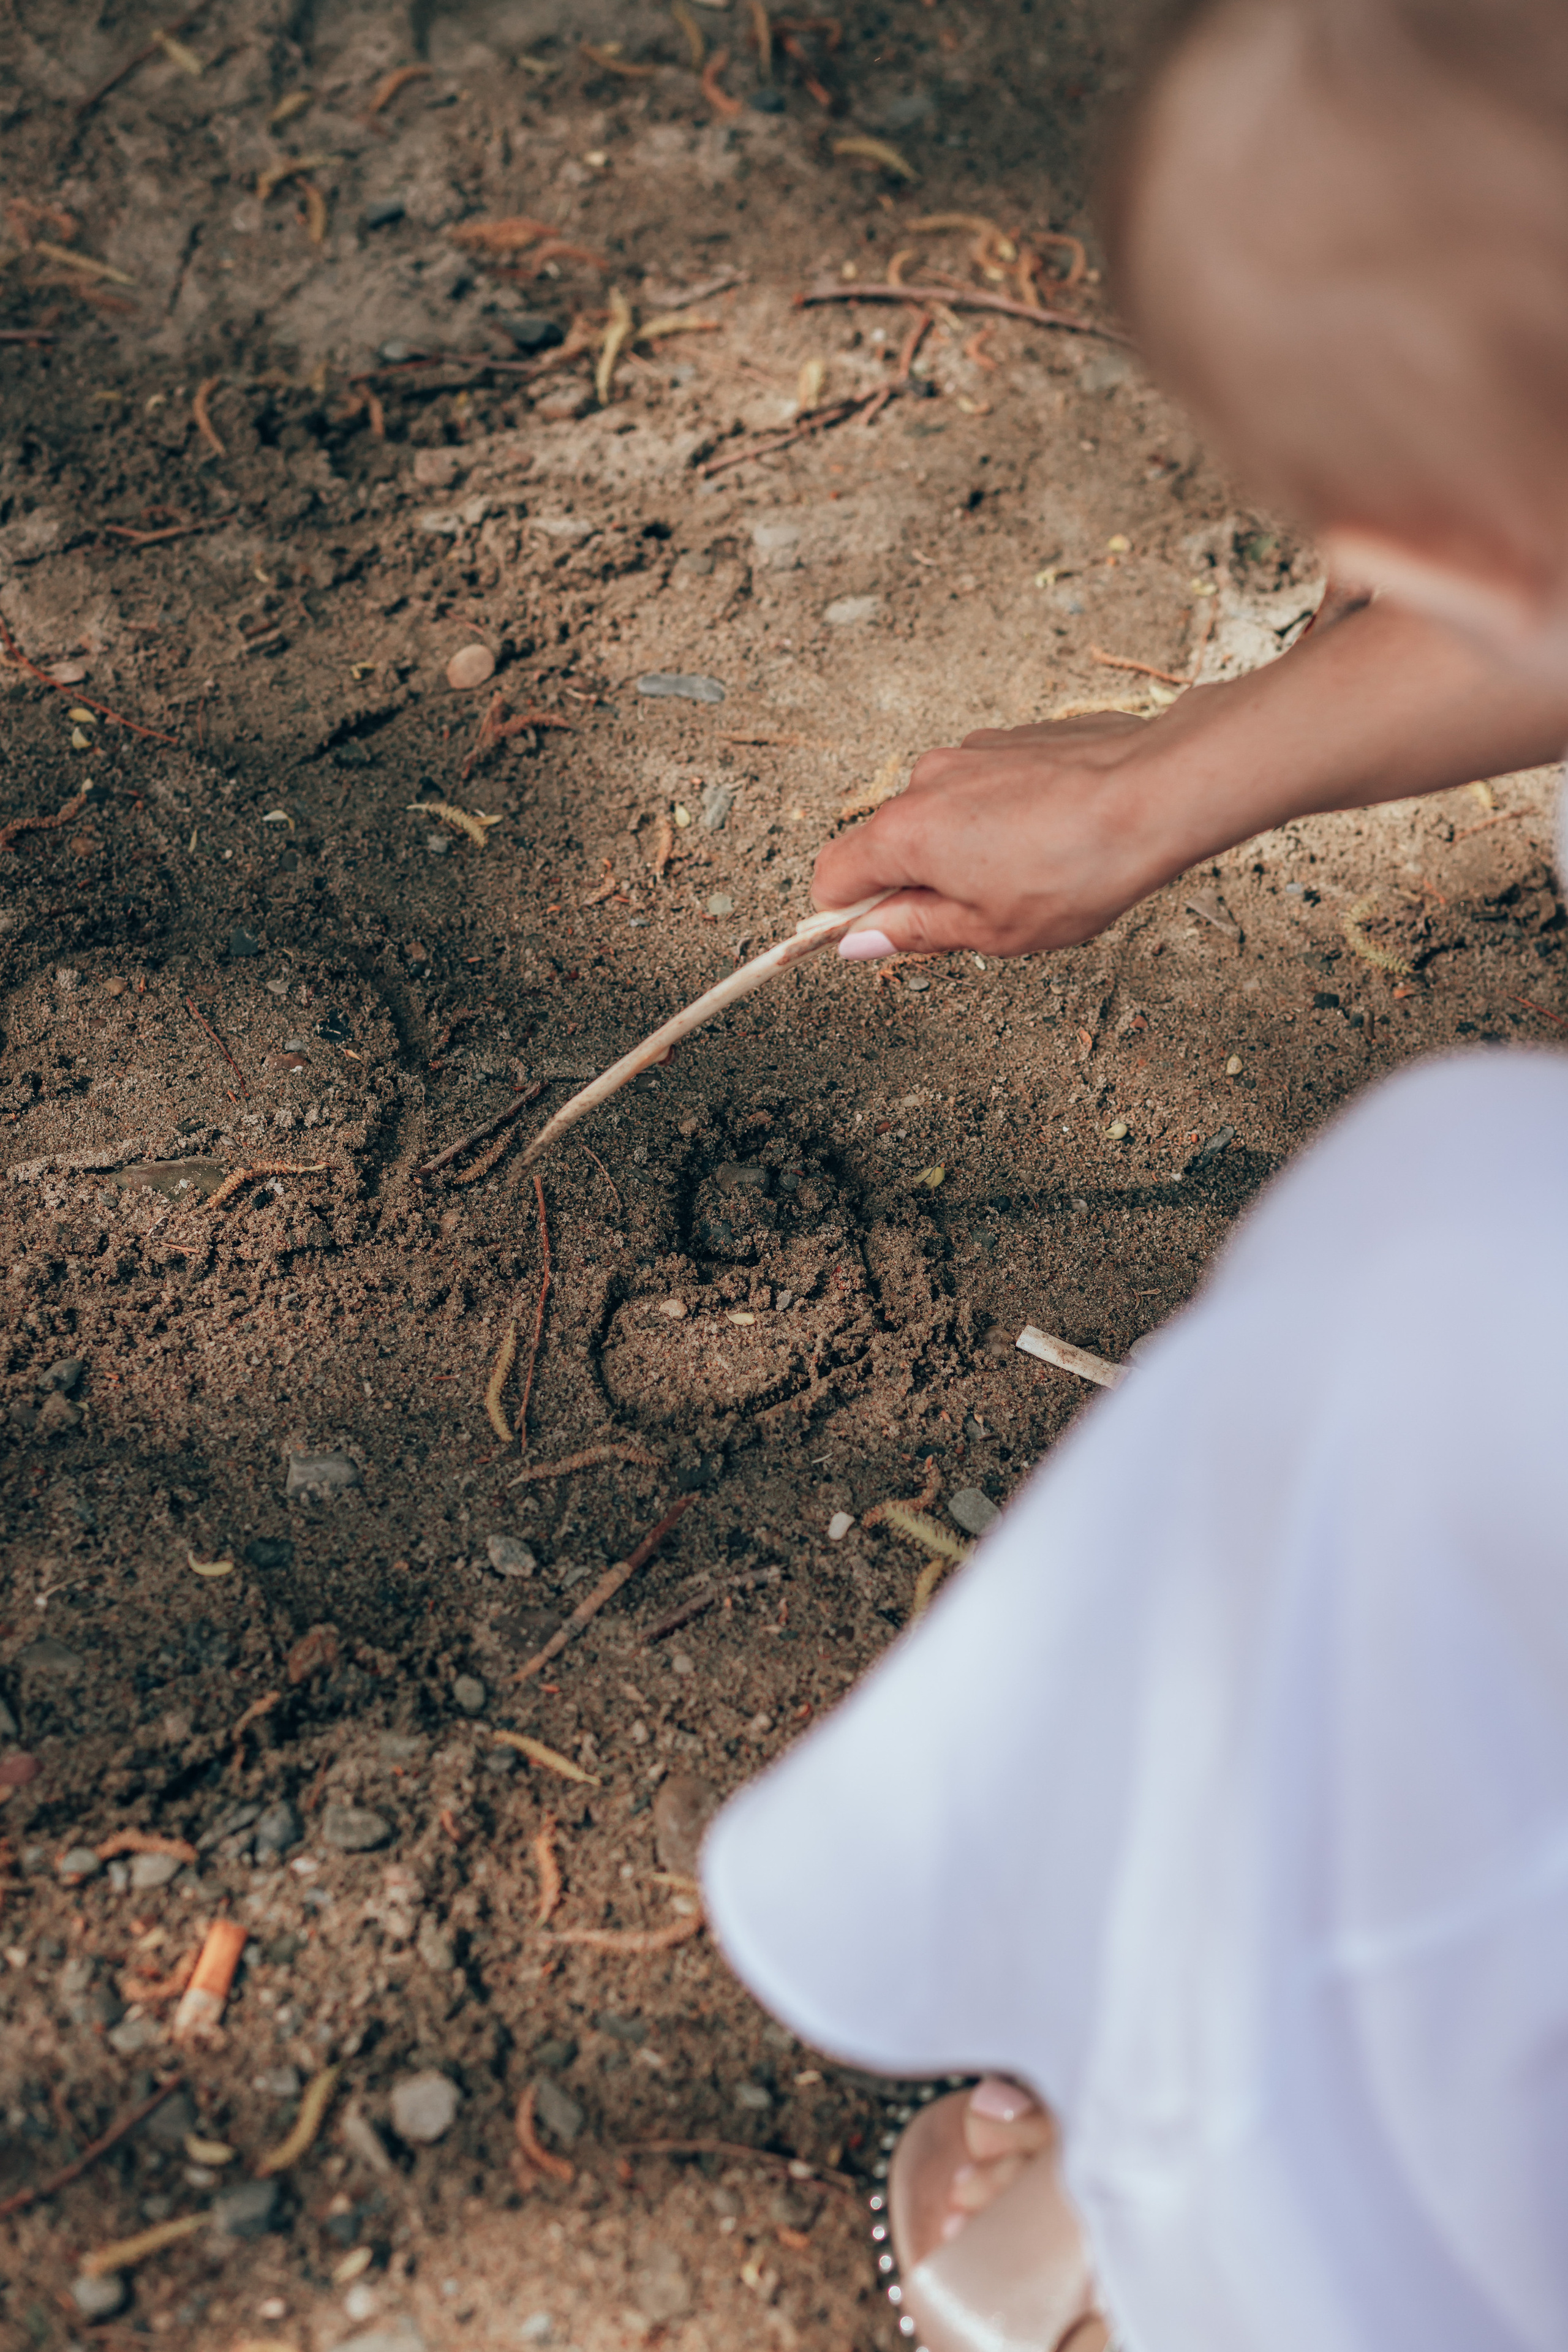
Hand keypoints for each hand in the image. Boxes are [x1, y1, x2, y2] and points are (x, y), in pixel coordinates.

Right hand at [812, 708, 1185, 959]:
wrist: (1158, 791)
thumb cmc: (1079, 868)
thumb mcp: (990, 930)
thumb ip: (914, 932)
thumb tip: (859, 941)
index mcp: (904, 834)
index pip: (833, 877)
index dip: (849, 915)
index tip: (889, 934)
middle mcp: (924, 781)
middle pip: (888, 844)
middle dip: (920, 883)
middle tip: (984, 913)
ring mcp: (969, 753)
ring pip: (942, 816)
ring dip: (967, 849)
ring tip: (1033, 872)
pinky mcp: (1011, 739)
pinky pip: (983, 788)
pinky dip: (1002, 816)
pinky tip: (1054, 834)